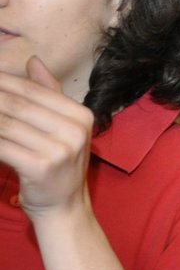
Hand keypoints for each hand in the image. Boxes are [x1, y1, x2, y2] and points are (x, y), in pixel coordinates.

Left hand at [0, 57, 94, 218]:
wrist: (65, 209)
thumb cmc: (58, 167)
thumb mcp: (63, 128)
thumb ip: (49, 94)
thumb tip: (33, 61)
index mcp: (81, 116)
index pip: (32, 89)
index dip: (1, 80)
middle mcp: (76, 130)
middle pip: (15, 104)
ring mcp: (60, 149)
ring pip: (4, 123)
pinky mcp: (41, 167)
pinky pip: (1, 145)